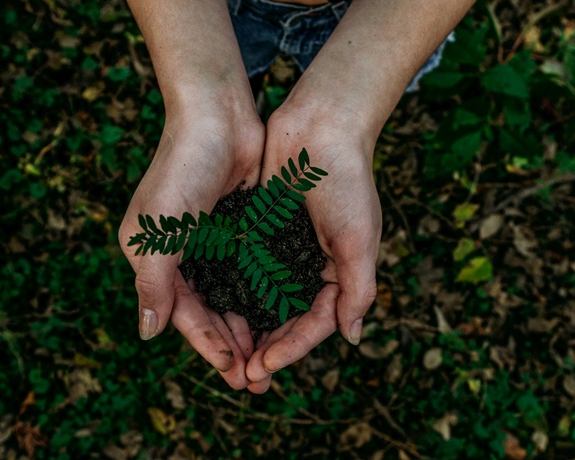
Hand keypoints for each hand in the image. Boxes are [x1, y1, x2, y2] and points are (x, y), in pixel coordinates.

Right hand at [119, 107, 264, 389]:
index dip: (208, 345)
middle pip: (209, 312)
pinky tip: (280, 317)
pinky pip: (251, 272)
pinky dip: (263, 296)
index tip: (233, 373)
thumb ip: (153, 283)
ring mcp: (213, 242)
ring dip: (249, 327)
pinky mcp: (240, 229)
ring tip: (271, 358)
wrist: (218, 116)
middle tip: (257, 380)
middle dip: (232, 346)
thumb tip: (148, 334)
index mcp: (156, 258)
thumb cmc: (182, 169)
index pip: (183, 314)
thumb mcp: (158, 231)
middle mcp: (183, 254)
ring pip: (233, 297)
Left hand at [244, 100, 381, 392]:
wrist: (321, 126)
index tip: (264, 367)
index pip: (314, 323)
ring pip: (262, 300)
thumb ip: (358, 289)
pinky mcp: (260, 231)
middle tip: (242, 376)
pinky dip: (233, 291)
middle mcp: (310, 266)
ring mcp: (283, 249)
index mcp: (338, 273)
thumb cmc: (347, 181)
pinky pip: (245, 269)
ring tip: (227, 355)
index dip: (291, 349)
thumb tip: (352, 337)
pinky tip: (214, 310)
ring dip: (247, 328)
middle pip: (286, 319)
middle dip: (266, 348)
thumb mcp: (360, 239)